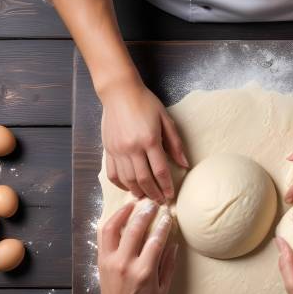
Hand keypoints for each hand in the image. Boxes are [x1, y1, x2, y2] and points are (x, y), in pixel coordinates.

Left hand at [97, 200, 177, 293]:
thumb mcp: (164, 288)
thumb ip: (169, 264)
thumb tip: (173, 242)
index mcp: (144, 272)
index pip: (155, 241)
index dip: (163, 226)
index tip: (168, 215)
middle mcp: (124, 264)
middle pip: (134, 230)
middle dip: (145, 214)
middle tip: (152, 204)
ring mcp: (110, 262)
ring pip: (112, 229)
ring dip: (122, 213)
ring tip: (132, 204)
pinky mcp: (101, 261)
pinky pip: (103, 237)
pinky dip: (110, 223)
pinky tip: (118, 217)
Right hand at [101, 82, 188, 202]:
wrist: (119, 92)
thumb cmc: (145, 103)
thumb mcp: (165, 119)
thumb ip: (175, 143)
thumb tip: (184, 164)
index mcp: (150, 140)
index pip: (160, 171)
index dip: (167, 187)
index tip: (171, 196)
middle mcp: (132, 148)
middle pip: (144, 180)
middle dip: (153, 194)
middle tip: (160, 202)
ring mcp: (118, 150)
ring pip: (128, 180)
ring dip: (138, 192)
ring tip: (146, 197)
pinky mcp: (108, 149)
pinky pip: (113, 174)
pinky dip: (121, 184)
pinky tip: (129, 187)